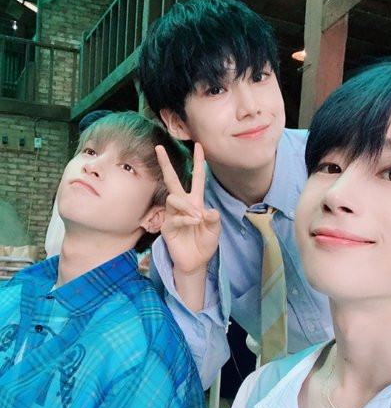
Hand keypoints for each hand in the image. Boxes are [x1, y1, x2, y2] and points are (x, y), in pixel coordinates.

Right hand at [157, 142, 220, 275]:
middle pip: (172, 180)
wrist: (195, 262)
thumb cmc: (204, 243)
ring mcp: (173, 215)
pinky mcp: (167, 226)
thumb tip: (208, 211)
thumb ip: (214, 220)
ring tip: (196, 218)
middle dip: (165, 164)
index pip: (196, 178)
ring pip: (173, 198)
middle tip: (159, 148)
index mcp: (196, 202)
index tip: (199, 145)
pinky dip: (185, 219)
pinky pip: (174, 217)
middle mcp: (183, 205)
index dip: (198, 162)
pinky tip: (193, 223)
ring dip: (186, 206)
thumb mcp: (215, 230)